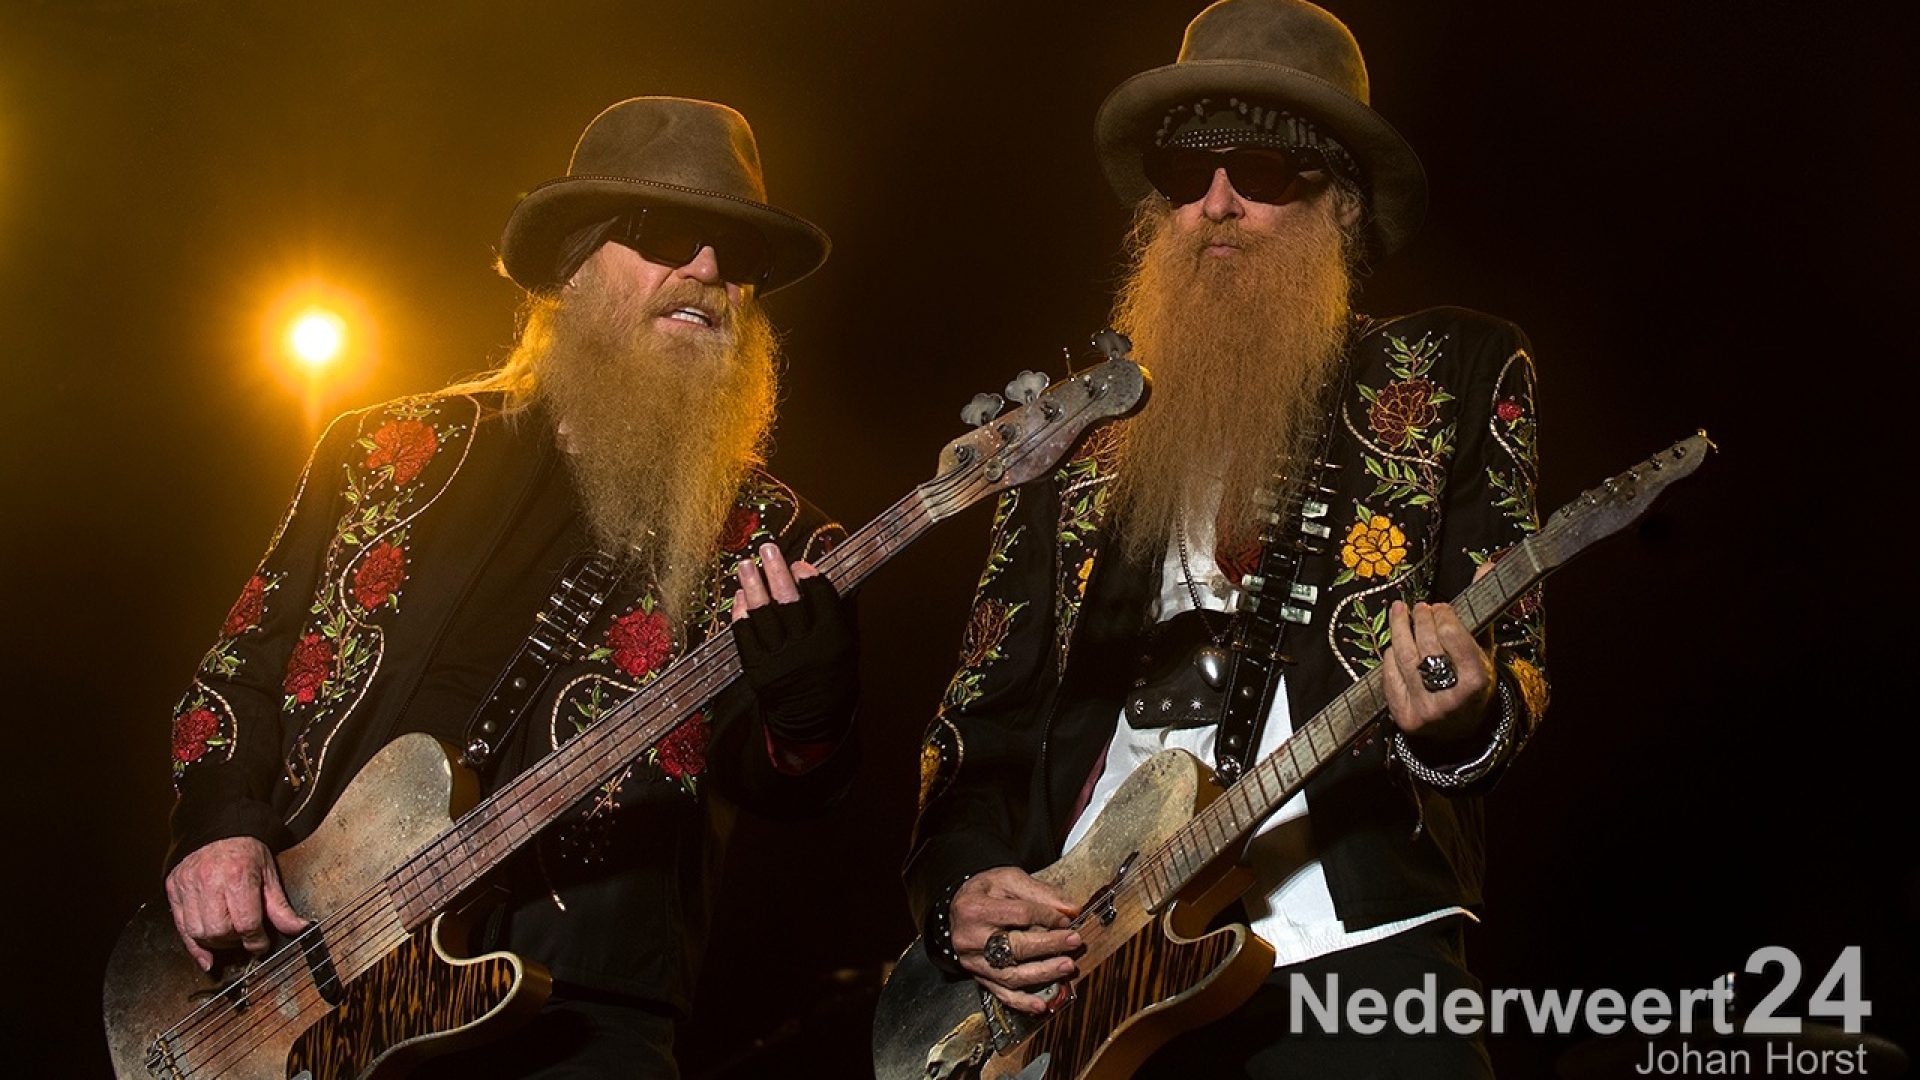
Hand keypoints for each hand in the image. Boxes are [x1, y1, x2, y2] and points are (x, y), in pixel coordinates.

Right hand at [164, 836, 306, 971]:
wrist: (218, 830)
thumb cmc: (246, 851)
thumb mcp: (268, 875)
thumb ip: (280, 906)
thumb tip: (298, 929)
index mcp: (238, 875)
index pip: (246, 923)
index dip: (256, 940)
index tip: (260, 945)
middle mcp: (209, 881)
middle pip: (219, 931)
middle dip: (235, 941)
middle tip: (244, 937)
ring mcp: (188, 885)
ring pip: (198, 932)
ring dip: (215, 943)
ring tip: (228, 936)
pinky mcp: (174, 890)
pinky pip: (180, 927)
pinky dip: (193, 947)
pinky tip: (205, 957)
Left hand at [730, 543, 857, 748]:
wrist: (813, 723)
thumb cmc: (834, 679)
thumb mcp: (848, 646)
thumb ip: (840, 608)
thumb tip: (827, 569)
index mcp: (833, 641)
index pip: (821, 598)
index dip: (809, 576)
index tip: (799, 563)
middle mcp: (806, 649)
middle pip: (789, 600)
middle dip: (777, 571)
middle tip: (767, 549)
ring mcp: (779, 660)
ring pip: (763, 614)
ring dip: (753, 586)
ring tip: (746, 564)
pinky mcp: (757, 670)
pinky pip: (745, 635)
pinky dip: (740, 613)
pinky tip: (739, 596)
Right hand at [950, 867, 1082, 1014]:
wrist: (958, 909)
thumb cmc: (984, 892)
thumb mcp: (1007, 879)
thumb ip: (1039, 892)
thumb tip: (1071, 909)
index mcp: (975, 909)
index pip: (1020, 914)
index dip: (1048, 916)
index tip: (1067, 918)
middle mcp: (970, 938)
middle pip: (1016, 946)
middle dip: (1050, 944)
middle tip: (1074, 941)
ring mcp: (973, 961)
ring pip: (1011, 975)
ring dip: (1043, 973)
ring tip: (1067, 966)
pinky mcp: (978, 976)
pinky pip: (1001, 993)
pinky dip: (1022, 1002)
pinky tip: (1040, 1005)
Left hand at [1381, 564, 1496, 743]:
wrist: (1463, 730)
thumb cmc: (1474, 682)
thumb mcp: (1484, 650)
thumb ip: (1482, 611)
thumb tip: (1487, 564)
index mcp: (1477, 683)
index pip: (1454, 639)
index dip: (1444, 618)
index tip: (1441, 607)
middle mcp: (1451, 700)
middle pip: (1426, 646)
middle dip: (1421, 620)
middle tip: (1420, 607)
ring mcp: (1426, 711)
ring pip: (1403, 657)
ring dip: (1398, 628)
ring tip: (1400, 610)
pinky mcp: (1404, 718)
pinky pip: (1389, 676)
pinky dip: (1390, 655)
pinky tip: (1395, 643)